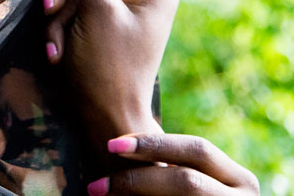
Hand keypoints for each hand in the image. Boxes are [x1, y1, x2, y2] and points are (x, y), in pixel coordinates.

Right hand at [43, 0, 177, 157]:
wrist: (104, 120)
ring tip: (56, 40)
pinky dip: (61, 26)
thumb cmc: (106, 66)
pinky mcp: (100, 28)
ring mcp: (119, 13)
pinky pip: (74, 11)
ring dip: (59, 13)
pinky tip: (58, 49)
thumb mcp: (95, 9)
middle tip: (51, 10)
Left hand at [87, 133, 259, 194]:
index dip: (153, 144)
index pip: (196, 149)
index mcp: (239, 178)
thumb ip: (173, 166)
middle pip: (186, 181)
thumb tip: (116, 146)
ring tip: (101, 195)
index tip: (111, 145)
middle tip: (96, 186)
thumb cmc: (198, 194)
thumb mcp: (199, 179)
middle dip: (137, 180)